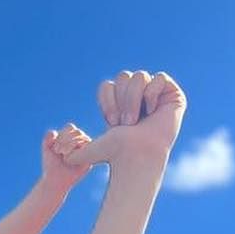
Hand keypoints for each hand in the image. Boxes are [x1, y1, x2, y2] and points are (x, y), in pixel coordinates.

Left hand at [40, 123, 94, 193]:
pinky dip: (78, 150)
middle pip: (77, 132)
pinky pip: (89, 149)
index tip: (53, 146)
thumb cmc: (51, 165)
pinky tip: (69, 157)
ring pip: (83, 138)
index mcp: (71, 138)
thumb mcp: (46, 149)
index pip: (70, 127)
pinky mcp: (90, 160)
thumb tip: (54, 133)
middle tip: (57, 151)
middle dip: (65, 139)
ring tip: (63, 154)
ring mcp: (86, 151)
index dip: (62, 134)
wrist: (54, 180)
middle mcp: (80, 143)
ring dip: (70, 144)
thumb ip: (48, 137)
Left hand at [63, 70, 185, 171]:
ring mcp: (156, 94)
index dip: (107, 100)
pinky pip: (160, 77)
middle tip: (125, 123)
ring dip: (134, 99)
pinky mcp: (173, 94)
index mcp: (120, 104)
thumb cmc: (118, 154)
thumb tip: (61, 153)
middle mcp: (137, 97)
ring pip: (140, 76)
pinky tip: (153, 109)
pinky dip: (153, 93)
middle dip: (121, 100)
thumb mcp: (92, 149)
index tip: (111, 122)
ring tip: (136, 120)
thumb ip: (77, 150)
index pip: (108, 84)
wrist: (138, 157)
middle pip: (124, 76)